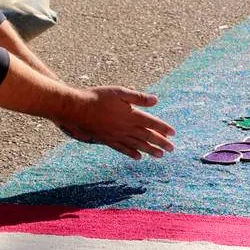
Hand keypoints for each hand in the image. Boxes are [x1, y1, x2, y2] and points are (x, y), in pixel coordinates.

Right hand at [59, 87, 175, 159]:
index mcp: (131, 115)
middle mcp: (126, 128)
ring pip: (137, 145)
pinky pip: (122, 149)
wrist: (76, 109)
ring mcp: (117, 136)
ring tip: (161, 155)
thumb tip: (156, 100)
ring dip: (150, 150)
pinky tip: (139, 157)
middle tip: (172, 149)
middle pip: (147, 136)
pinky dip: (132, 153)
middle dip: (161, 142)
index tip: (173, 133)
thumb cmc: (97, 97)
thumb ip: (138, 97)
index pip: (152, 123)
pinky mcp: (107, 140)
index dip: (163, 128)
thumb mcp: (119, 92)